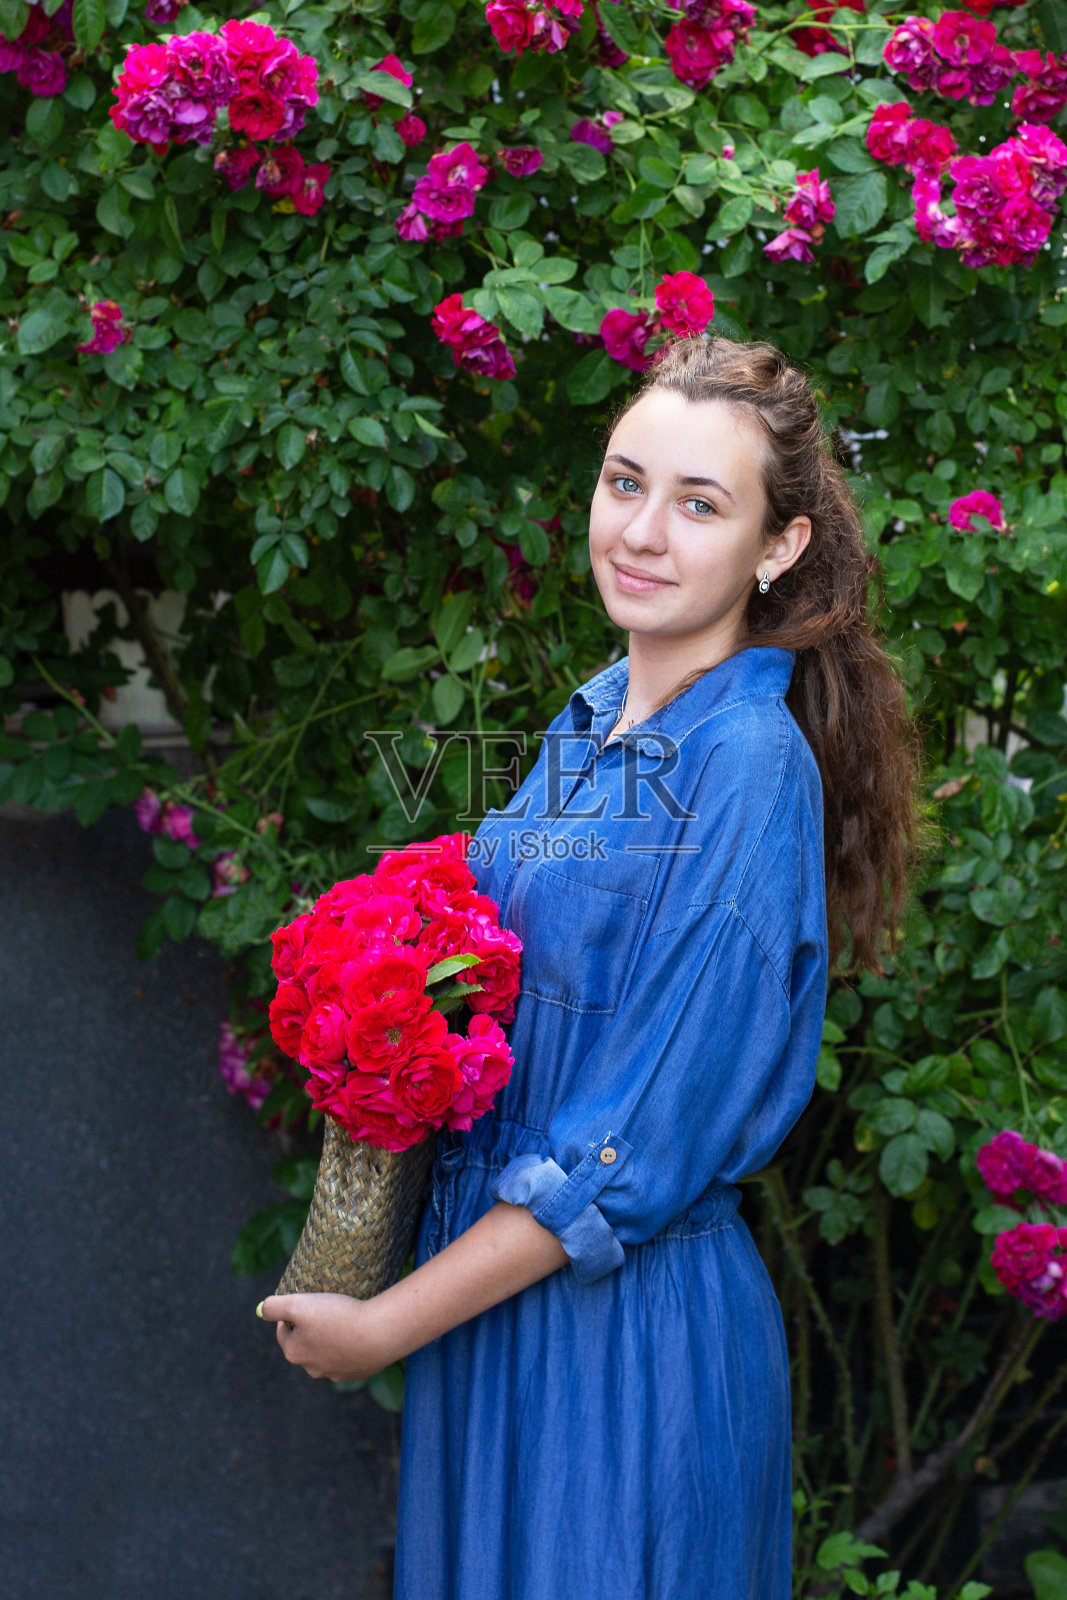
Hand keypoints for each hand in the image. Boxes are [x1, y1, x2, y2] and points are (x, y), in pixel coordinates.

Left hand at [257, 1292, 389, 1381]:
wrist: (379, 1335)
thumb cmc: (338, 1318)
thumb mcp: (299, 1305)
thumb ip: (275, 1306)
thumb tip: (261, 1309)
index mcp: (295, 1353)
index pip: (283, 1332)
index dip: (290, 1315)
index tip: (302, 1303)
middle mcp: (312, 1369)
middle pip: (304, 1345)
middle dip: (309, 1330)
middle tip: (323, 1310)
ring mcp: (336, 1373)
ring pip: (326, 1354)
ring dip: (329, 1340)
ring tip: (342, 1321)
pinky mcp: (358, 1372)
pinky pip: (349, 1358)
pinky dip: (350, 1347)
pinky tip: (359, 1333)